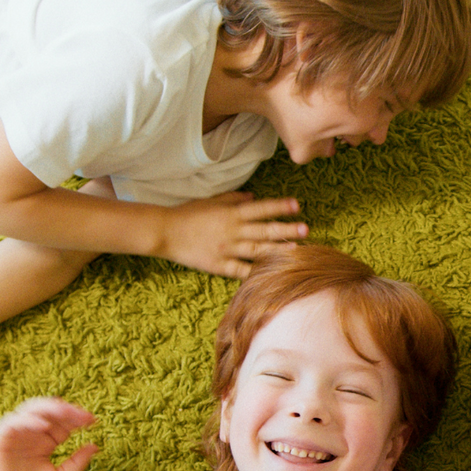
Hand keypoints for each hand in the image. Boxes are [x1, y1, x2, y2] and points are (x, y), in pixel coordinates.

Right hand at [0, 397, 98, 470]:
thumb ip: (77, 462)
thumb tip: (96, 446)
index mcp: (44, 442)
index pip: (62, 423)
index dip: (77, 419)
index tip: (92, 421)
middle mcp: (30, 434)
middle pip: (50, 412)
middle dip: (67, 411)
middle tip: (83, 415)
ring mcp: (15, 434)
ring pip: (32, 410)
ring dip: (50, 408)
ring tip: (67, 412)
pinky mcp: (0, 437)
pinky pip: (15, 421)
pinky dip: (30, 420)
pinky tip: (46, 426)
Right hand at [157, 192, 307, 278]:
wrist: (165, 232)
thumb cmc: (188, 214)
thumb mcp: (211, 201)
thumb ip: (233, 199)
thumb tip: (253, 197)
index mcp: (231, 213)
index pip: (260, 208)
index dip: (279, 206)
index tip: (297, 205)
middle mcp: (232, 230)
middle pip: (263, 230)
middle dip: (286, 229)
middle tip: (306, 229)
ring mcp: (226, 249)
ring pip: (256, 250)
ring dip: (277, 250)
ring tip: (297, 250)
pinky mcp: (219, 265)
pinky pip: (241, 270)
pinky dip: (256, 272)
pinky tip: (271, 274)